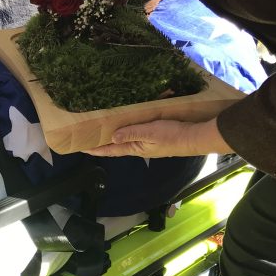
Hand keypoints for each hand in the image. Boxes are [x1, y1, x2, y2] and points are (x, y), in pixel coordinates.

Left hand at [84, 117, 233, 157]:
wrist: (194, 137)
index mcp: (135, 148)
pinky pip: (135, 134)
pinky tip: (125, 124)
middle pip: (116, 146)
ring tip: (102, 130)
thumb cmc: (171, 135)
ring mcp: (147, 143)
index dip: (96, 150)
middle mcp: (139, 148)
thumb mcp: (149, 133)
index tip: (81, 148)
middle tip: (88, 137)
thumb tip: (111, 137)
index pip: (111, 150)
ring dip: (113, 136)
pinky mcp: (154, 137)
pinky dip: (127, 130)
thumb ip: (131, 133)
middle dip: (102, 143)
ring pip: (125, 139)